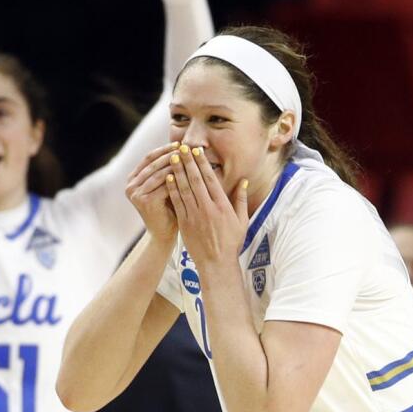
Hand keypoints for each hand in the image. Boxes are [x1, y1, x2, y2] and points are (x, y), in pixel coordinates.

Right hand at [126, 142, 182, 242]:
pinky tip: (189, 173)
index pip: (149, 158)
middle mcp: (130, 185)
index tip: (180, 143)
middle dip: (171, 154)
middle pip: (153, 163)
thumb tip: (181, 146)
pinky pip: (163, 185)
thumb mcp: (166, 186)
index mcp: (133, 179)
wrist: (164, 234)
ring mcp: (135, 193)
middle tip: (186, 147)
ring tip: (189, 157)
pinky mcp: (142, 200)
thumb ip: (168, 169)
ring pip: (158, 172)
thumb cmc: (169, 209)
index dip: (164, 149)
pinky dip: (177, 178)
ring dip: (175, 164)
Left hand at [165, 144, 248, 268]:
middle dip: (188, 162)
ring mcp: (195, 215)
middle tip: (182, 147)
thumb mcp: (242, 221)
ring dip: (178, 171)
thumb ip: (241, 200)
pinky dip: (172, 189)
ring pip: (184, 189)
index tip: (198, 152)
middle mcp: (208, 208)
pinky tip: (169, 177)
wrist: (216, 264)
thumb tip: (244, 181)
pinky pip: (177, 202)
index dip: (203, 164)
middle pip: (196, 180)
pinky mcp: (185, 223)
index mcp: (222, 206)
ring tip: (173, 157)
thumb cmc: (231, 243)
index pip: (211, 179)